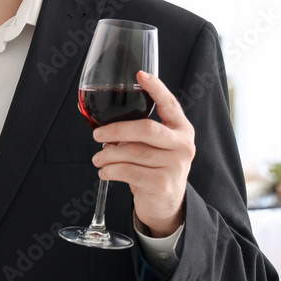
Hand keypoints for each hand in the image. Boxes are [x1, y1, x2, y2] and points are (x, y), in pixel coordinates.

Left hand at [91, 71, 194, 236]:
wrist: (165, 205)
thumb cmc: (155, 169)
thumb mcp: (155, 147)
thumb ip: (138, 132)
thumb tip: (103, 122)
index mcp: (182, 130)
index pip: (170, 104)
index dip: (156, 88)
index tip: (140, 75)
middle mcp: (182, 145)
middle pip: (146, 128)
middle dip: (115, 129)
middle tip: (97, 134)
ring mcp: (175, 165)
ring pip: (132, 151)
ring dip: (108, 154)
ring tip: (98, 158)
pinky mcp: (162, 183)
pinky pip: (128, 171)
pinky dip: (110, 170)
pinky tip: (105, 172)